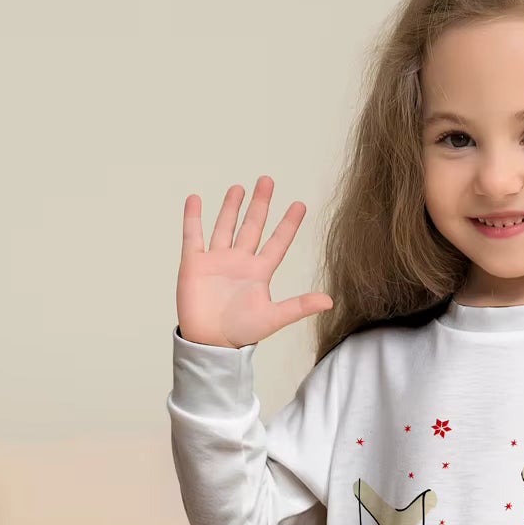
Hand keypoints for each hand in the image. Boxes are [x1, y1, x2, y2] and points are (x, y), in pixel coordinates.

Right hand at [176, 176, 334, 347]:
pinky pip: (193, 235)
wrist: (210, 343)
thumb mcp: (274, 318)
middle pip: (252, 226)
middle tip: (267, 180)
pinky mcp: (194, 263)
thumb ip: (299, 306)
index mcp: (259, 272)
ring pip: (225, 227)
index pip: (277, 242)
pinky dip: (193, 218)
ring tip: (239, 188)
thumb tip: (330, 301)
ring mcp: (217, 260)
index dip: (288, 224)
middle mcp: (239, 262)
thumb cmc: (241, 332)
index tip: (300, 205)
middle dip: (260, 204)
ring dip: (231, 207)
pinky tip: (195, 199)